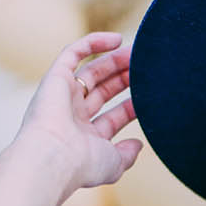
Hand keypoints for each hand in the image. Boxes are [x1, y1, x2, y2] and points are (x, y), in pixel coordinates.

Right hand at [13, 31, 142, 193]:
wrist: (53, 156)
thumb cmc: (82, 165)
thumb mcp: (113, 164)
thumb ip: (127, 155)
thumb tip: (139, 145)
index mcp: (85, 138)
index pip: (113, 117)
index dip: (131, 107)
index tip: (151, 98)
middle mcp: (72, 116)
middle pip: (103, 91)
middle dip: (124, 80)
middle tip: (145, 70)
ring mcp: (63, 96)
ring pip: (92, 71)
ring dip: (114, 61)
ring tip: (137, 54)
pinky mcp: (55, 77)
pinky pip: (74, 52)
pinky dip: (93, 43)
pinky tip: (117, 39)